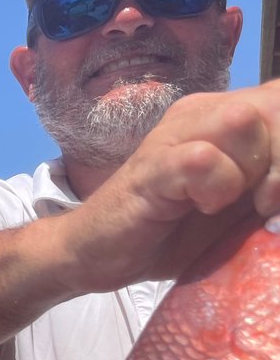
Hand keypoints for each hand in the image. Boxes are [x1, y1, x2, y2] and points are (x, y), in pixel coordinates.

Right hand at [61, 79, 279, 293]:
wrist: (97, 255)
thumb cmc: (169, 233)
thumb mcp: (239, 207)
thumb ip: (273, 187)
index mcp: (226, 117)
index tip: (277, 195)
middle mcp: (201, 114)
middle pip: (276, 104)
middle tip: (264, 204)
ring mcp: (173, 136)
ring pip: (245, 120)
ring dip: (254, 170)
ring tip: (231, 202)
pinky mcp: (151, 168)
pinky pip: (203, 160)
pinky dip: (216, 189)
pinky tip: (201, 208)